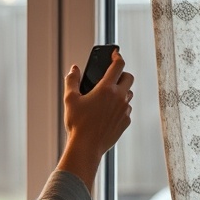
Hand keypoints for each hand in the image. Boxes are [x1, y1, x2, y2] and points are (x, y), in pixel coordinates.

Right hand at [57, 50, 133, 185]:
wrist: (86, 147)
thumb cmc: (77, 123)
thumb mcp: (70, 99)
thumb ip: (72, 80)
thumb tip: (74, 68)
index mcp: (106, 88)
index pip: (118, 65)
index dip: (117, 56)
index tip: (115, 53)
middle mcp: (119, 97)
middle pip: (128, 78)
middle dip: (121, 74)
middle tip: (111, 77)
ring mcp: (125, 110)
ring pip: (129, 94)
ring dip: (121, 91)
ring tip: (107, 96)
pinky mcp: (126, 122)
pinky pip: (127, 109)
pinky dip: (120, 107)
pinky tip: (107, 113)